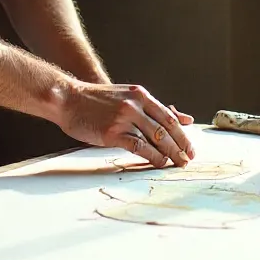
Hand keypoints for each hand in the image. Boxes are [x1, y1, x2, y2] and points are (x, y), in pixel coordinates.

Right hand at [55, 81, 195, 167]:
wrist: (68, 99)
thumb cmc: (97, 100)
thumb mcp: (126, 96)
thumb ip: (152, 108)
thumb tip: (182, 118)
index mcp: (140, 95)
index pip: (169, 117)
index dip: (182, 135)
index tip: (190, 148)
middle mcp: (135, 104)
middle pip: (165, 128)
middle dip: (180, 146)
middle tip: (187, 160)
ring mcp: (124, 118)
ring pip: (155, 138)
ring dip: (169, 153)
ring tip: (177, 164)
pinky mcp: (112, 132)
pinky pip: (139, 146)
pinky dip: (152, 156)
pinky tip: (159, 163)